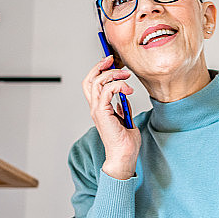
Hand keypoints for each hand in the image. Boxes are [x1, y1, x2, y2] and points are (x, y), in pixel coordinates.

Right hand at [82, 56, 141, 179]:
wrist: (124, 156)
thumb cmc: (125, 143)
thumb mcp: (126, 119)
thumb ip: (122, 108)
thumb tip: (123, 98)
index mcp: (99, 109)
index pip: (92, 84)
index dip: (99, 70)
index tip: (111, 62)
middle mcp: (95, 108)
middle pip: (89, 79)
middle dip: (101, 66)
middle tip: (114, 60)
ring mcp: (97, 110)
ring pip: (97, 82)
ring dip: (112, 75)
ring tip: (126, 76)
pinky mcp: (102, 113)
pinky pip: (106, 91)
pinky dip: (118, 86)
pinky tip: (128, 90)